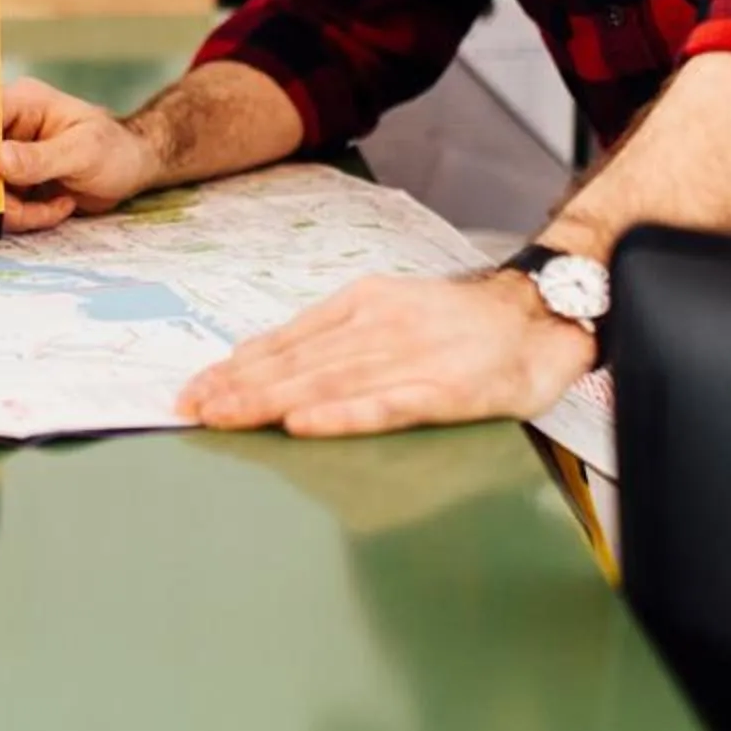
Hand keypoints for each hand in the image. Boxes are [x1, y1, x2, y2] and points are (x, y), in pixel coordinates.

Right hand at [0, 76, 160, 235]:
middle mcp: (5, 126)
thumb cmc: (115, 149)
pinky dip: (21, 217)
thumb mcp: (84, 151)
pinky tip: (56, 210)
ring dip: (11, 210)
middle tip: (26, 211)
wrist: (130, 169)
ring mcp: (4, 155)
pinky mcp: (9, 182)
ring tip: (55, 210)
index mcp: (21, 102)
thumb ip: (41, 157)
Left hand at [175, 272, 596, 438]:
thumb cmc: (464, 325)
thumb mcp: (392, 310)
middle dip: (237, 388)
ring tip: (225, 415)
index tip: (194, 388)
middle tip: (189, 409)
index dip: (236, 366)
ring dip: (269, 401)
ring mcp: (410, 358)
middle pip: (296, 363)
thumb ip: (339, 335)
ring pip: (326, 382)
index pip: (286, 339)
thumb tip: (276, 363)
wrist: (542, 316)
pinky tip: (306, 425)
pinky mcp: (444, 391)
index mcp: (363, 305)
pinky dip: (342, 416)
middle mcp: (378, 327)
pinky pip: (384, 405)